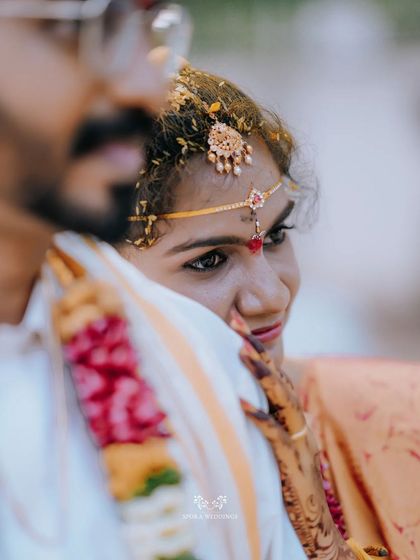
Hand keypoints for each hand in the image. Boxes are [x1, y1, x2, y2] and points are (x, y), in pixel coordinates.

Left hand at [231, 311, 355, 559]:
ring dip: (261, 373)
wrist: (312, 519)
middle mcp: (296, 419)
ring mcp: (296, 438)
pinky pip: (275, 435)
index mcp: (290, 413)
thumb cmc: (288, 477)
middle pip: (277, 376)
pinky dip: (259, 418)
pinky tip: (241, 404)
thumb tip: (236, 394)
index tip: (235, 321)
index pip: (273, 371)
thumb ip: (263, 415)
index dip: (256, 346)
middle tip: (235, 321)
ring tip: (241, 351)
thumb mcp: (274, 440)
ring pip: (280, 398)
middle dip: (256, 348)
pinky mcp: (292, 461)